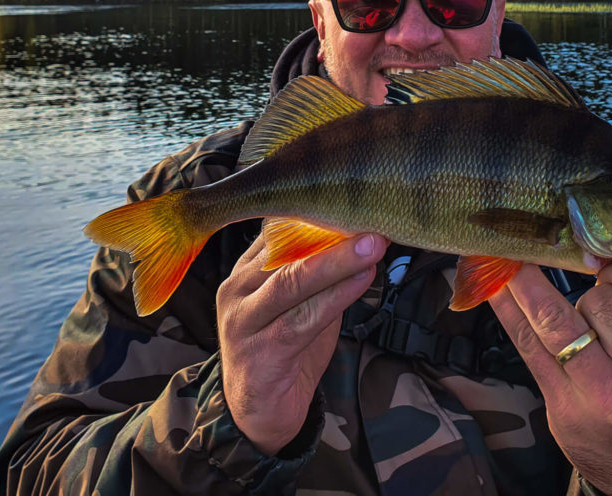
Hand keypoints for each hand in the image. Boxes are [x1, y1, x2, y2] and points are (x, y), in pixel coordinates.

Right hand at [216, 231, 388, 455]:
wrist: (259, 413)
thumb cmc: (286, 348)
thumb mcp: (302, 301)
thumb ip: (321, 272)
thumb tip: (364, 236)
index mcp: (247, 269)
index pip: (279, 227)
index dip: (320, 211)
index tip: (358, 200)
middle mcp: (238, 288)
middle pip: (286, 250)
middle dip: (332, 232)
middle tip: (372, 220)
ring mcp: (244, 320)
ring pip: (293, 282)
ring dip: (338, 262)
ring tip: (373, 247)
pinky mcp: (259, 351)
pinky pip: (301, 319)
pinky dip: (335, 297)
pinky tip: (361, 282)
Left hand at [489, 261, 611, 495]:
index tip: (610, 262)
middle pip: (602, 298)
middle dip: (594, 288)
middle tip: (598, 299)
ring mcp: (605, 394)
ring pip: (560, 316)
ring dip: (534, 284)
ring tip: (516, 257)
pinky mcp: (566, 406)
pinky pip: (530, 344)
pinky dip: (510, 309)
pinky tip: (498, 284)